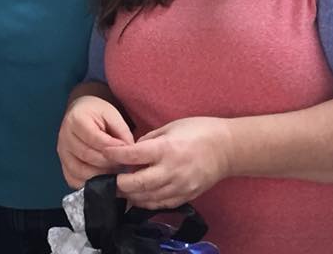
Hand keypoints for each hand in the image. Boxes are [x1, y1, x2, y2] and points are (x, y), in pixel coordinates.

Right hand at [57, 95, 134, 188]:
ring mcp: (62, 152)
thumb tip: (129, 153)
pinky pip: (73, 180)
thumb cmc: (98, 114)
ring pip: (80, 171)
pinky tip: (101, 180)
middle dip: (108, 163)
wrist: (81, 113)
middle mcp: (65, 136)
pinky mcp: (63, 164)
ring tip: (114, 172)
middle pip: (87, 156)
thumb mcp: (113, 115)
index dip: (112, 148)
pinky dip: (88, 184)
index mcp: (77, 119)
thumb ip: (122, 133)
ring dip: (100, 176)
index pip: (94, 138)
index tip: (126, 152)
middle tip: (123, 164)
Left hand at [106, 117, 231, 209]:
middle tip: (108, 178)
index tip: (104, 152)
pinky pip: (161, 204)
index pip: (133, 155)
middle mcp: (172, 170)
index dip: (115, 155)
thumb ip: (149, 140)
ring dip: (130, 194)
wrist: (228, 149)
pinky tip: (138, 196)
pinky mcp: (186, 196)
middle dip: (119, 182)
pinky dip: (146, 201)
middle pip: (137, 183)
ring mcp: (180, 186)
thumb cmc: (198, 131)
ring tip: (120, 188)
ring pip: (147, 197)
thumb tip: (131, 150)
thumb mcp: (170, 127)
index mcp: (166, 149)